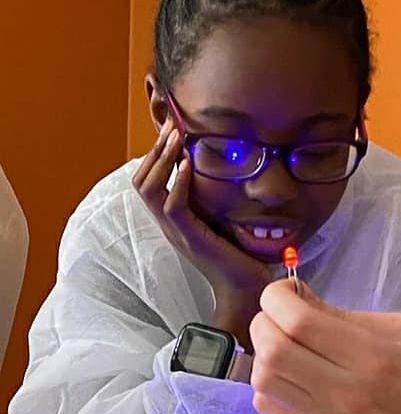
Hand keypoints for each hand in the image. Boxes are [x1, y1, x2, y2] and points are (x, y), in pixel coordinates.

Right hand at [132, 121, 271, 344]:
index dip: (155, 155)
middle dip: (155, 150)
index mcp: (175, 219)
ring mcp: (177, 231)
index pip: (149, 181)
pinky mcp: (190, 238)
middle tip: (171, 125)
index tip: (172, 130)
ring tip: (175, 137)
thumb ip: (216, 199)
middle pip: (141, 181)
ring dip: (162, 159)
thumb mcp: (224, 219)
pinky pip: (173, 206)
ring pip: (149, 190)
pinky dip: (178, 182)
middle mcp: (169, 224)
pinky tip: (188, 164)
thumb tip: (227, 170)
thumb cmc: (241, 254)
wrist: (247, 288)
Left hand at [250, 281, 400, 413]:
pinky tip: (289, 375)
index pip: (300, 321)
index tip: (283, 292)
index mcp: (372, 355)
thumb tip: (298, 298)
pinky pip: (269, 408)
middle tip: (277, 315)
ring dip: (263, 353)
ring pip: (264, 379)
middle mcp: (345, 391)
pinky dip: (268, 384)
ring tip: (282, 344)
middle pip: (274, 349)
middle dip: (264, 321)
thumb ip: (345, 315)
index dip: (278, 298)